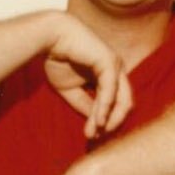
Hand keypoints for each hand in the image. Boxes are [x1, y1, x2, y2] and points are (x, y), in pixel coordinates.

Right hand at [41, 13, 132, 138]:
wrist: (50, 38)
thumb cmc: (58, 59)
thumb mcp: (71, 89)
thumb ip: (85, 103)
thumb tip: (98, 122)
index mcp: (109, 75)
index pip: (115, 102)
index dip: (106, 120)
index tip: (92, 135)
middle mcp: (116, 70)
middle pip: (124, 102)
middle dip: (113, 122)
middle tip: (98, 136)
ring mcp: (116, 65)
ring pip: (120, 98)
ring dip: (108, 118)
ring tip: (96, 131)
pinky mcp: (110, 62)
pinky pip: (111, 90)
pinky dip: (105, 107)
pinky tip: (99, 120)